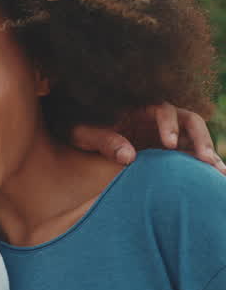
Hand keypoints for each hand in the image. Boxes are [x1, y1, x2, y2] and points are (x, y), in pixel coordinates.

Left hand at [71, 103, 225, 174]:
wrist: (79, 135)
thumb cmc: (79, 129)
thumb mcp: (83, 133)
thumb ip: (104, 141)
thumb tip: (128, 157)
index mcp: (139, 109)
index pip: (163, 110)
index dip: (168, 124)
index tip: (167, 144)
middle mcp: (159, 119)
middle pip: (190, 122)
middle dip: (200, 139)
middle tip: (205, 160)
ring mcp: (168, 134)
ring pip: (197, 139)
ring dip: (208, 154)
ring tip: (218, 174)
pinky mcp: (171, 150)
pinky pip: (192, 155)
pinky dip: (204, 166)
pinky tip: (216, 180)